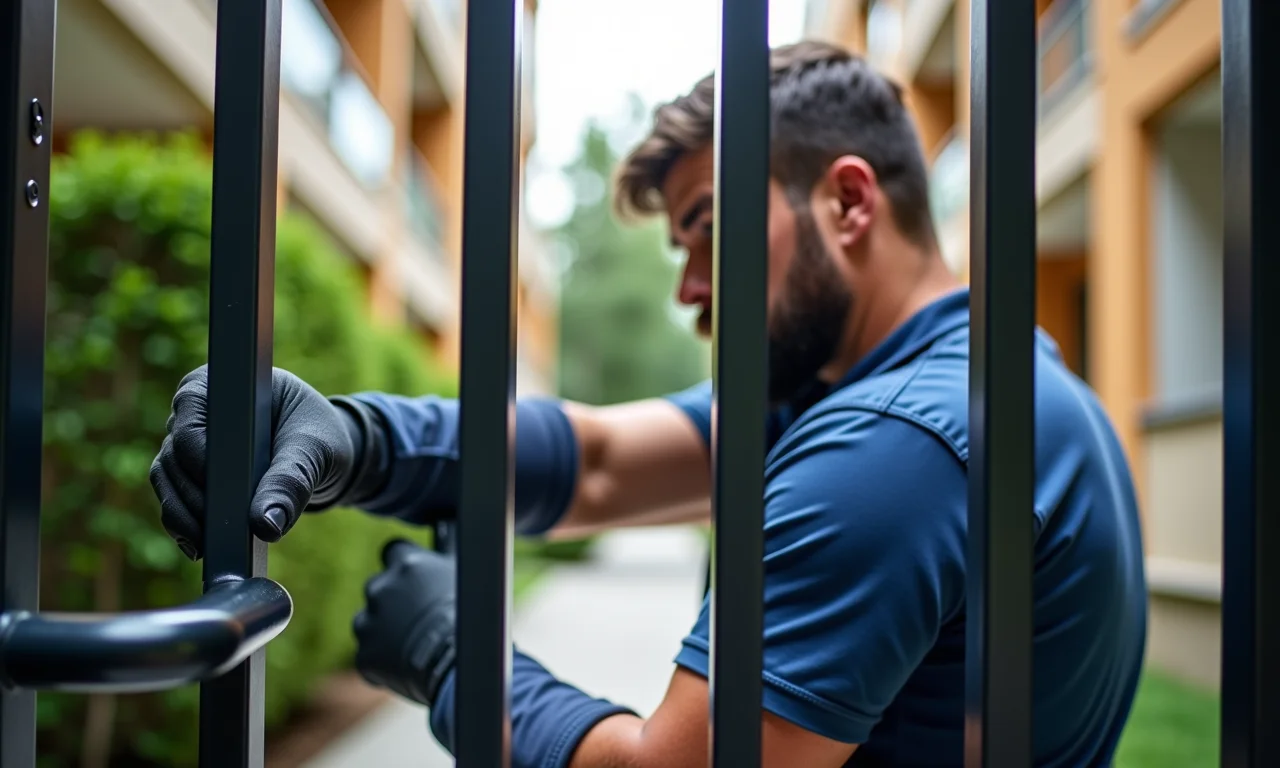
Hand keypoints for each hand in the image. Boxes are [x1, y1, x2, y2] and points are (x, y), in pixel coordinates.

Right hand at [148, 364, 360, 559]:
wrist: (320, 454)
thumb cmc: (319, 437)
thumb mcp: (315, 452)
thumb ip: (292, 481)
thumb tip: (266, 525)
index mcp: (221, 385)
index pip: (190, 421)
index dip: (199, 459)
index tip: (223, 495)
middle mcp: (194, 409)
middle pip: (174, 456)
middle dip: (195, 496)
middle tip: (219, 530)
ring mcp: (185, 442)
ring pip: (168, 481)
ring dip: (185, 516)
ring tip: (208, 545)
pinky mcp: (188, 474)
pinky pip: (174, 500)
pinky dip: (185, 525)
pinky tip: (200, 548)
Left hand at [353, 540, 456, 707]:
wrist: (459, 664)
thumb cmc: (470, 614)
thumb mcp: (463, 572)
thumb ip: (447, 549)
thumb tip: (448, 525)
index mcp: (405, 563)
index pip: (395, 551)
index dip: (405, 564)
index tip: (415, 576)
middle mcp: (380, 588)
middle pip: (378, 587)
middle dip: (391, 599)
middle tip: (415, 616)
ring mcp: (368, 622)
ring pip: (368, 621)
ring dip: (383, 629)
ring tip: (410, 643)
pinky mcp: (364, 655)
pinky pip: (370, 654)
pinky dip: (383, 659)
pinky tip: (406, 665)